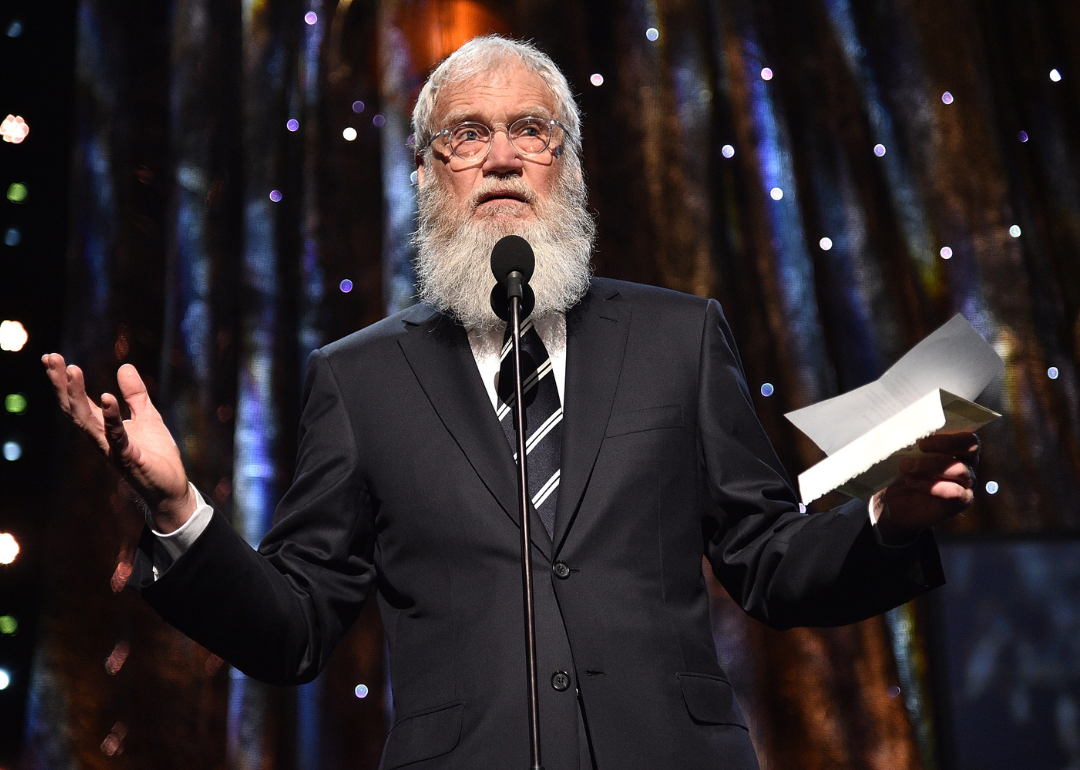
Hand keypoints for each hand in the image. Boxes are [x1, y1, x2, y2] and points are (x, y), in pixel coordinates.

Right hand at [42, 354, 195, 532]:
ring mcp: (112, 448)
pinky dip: (111, 416)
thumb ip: (135, 395)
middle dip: (62, 384)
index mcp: (103, 428)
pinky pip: (116, 435)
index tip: (53, 357)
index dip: (65, 381)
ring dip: (78, 396)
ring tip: (72, 370)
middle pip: (74, 408)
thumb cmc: (156, 456)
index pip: (78, 401)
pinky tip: (107, 397)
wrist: (170, 488)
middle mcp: (101, 438)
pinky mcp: (129, 457)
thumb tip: (124, 366)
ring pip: (87, 421)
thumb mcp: (147, 417)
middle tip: (52, 358)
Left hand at [876, 432, 979, 544]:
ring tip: (905, 467)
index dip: (949, 434)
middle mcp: (966, 464)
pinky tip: (911, 482)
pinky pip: (954, 492)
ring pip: (959, 469)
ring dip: (929, 466)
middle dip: (946, 443)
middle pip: (971, 446)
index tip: (923, 437)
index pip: (966, 436)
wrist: (893, 504)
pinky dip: (931, 486)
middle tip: (921, 445)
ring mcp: (966, 484)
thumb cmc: (900, 473)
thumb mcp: (903, 454)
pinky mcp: (961, 502)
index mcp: (956, 449)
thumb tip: (902, 426)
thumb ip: (910, 441)